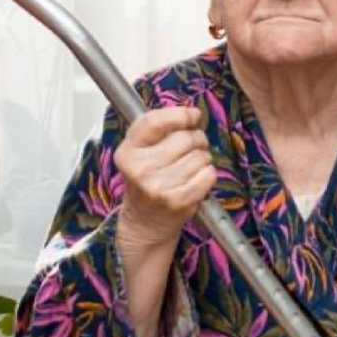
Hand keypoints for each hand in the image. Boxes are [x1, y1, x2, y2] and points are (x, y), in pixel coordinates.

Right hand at [115, 106, 216, 251]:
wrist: (145, 223)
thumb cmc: (146, 180)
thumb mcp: (139, 152)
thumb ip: (158, 129)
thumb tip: (193, 113)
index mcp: (128, 152)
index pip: (155, 122)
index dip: (180, 115)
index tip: (192, 116)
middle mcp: (140, 169)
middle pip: (185, 138)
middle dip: (196, 139)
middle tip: (192, 148)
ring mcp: (160, 187)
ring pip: (199, 156)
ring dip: (202, 158)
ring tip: (191, 167)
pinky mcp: (180, 201)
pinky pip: (208, 174)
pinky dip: (208, 174)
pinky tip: (196, 180)